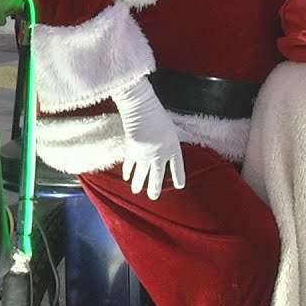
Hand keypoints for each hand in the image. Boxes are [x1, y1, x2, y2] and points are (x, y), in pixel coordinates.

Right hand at [111, 78, 185, 199]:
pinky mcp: (132, 150)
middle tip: (153, 197)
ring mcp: (145, 154)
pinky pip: (129, 164)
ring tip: (136, 192)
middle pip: (157, 176)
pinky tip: (126, 177)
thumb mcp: (173, 128)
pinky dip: (128, 171)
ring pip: (141, 174)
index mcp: (172, 148)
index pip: (177, 167)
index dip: (178, 176)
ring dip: (139, 184)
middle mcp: (159, 154)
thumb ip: (173, 140)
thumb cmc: (159, 115)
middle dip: (155, 188)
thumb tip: (178, 145)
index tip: (179, 186)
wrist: (141, 108)